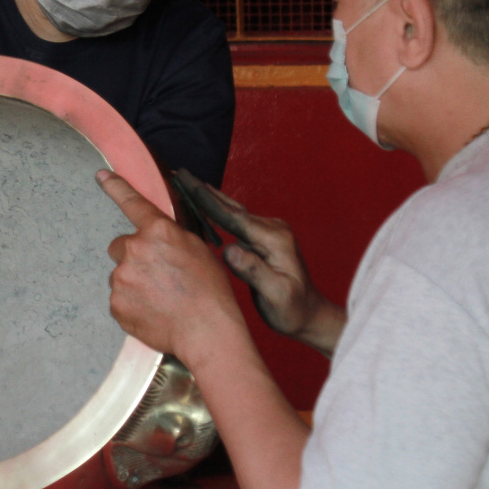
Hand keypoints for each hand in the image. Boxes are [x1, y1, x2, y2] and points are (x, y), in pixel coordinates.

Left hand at [98, 170, 247, 362]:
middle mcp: (134, 249)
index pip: (132, 203)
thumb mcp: (198, 249)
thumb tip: (158, 235)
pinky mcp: (116, 303)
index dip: (115, 187)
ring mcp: (122, 278)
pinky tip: (153, 311)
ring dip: (134, 282)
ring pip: (120, 274)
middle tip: (157, 275)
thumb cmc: (210, 291)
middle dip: (134, 257)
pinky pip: (119, 298)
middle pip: (121, 246)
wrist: (206, 331)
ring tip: (160, 298)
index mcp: (158, 231)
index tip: (101, 175)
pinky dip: (132, 304)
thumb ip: (171, 237)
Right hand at [173, 171, 344, 356]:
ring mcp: (267, 232)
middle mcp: (272, 228)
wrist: (309, 315)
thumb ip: (254, 272)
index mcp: (274, 238)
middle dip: (203, 190)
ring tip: (186, 182)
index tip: (186, 181)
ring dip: (209, 198)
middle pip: (231, 207)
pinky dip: (217, 211)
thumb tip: (229, 250)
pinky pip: (234, 222)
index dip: (207, 199)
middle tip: (179, 173)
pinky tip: (203, 205)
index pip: (233, 216)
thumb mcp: (276, 295)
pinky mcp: (261, 239)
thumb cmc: (292, 310)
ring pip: (232, 212)